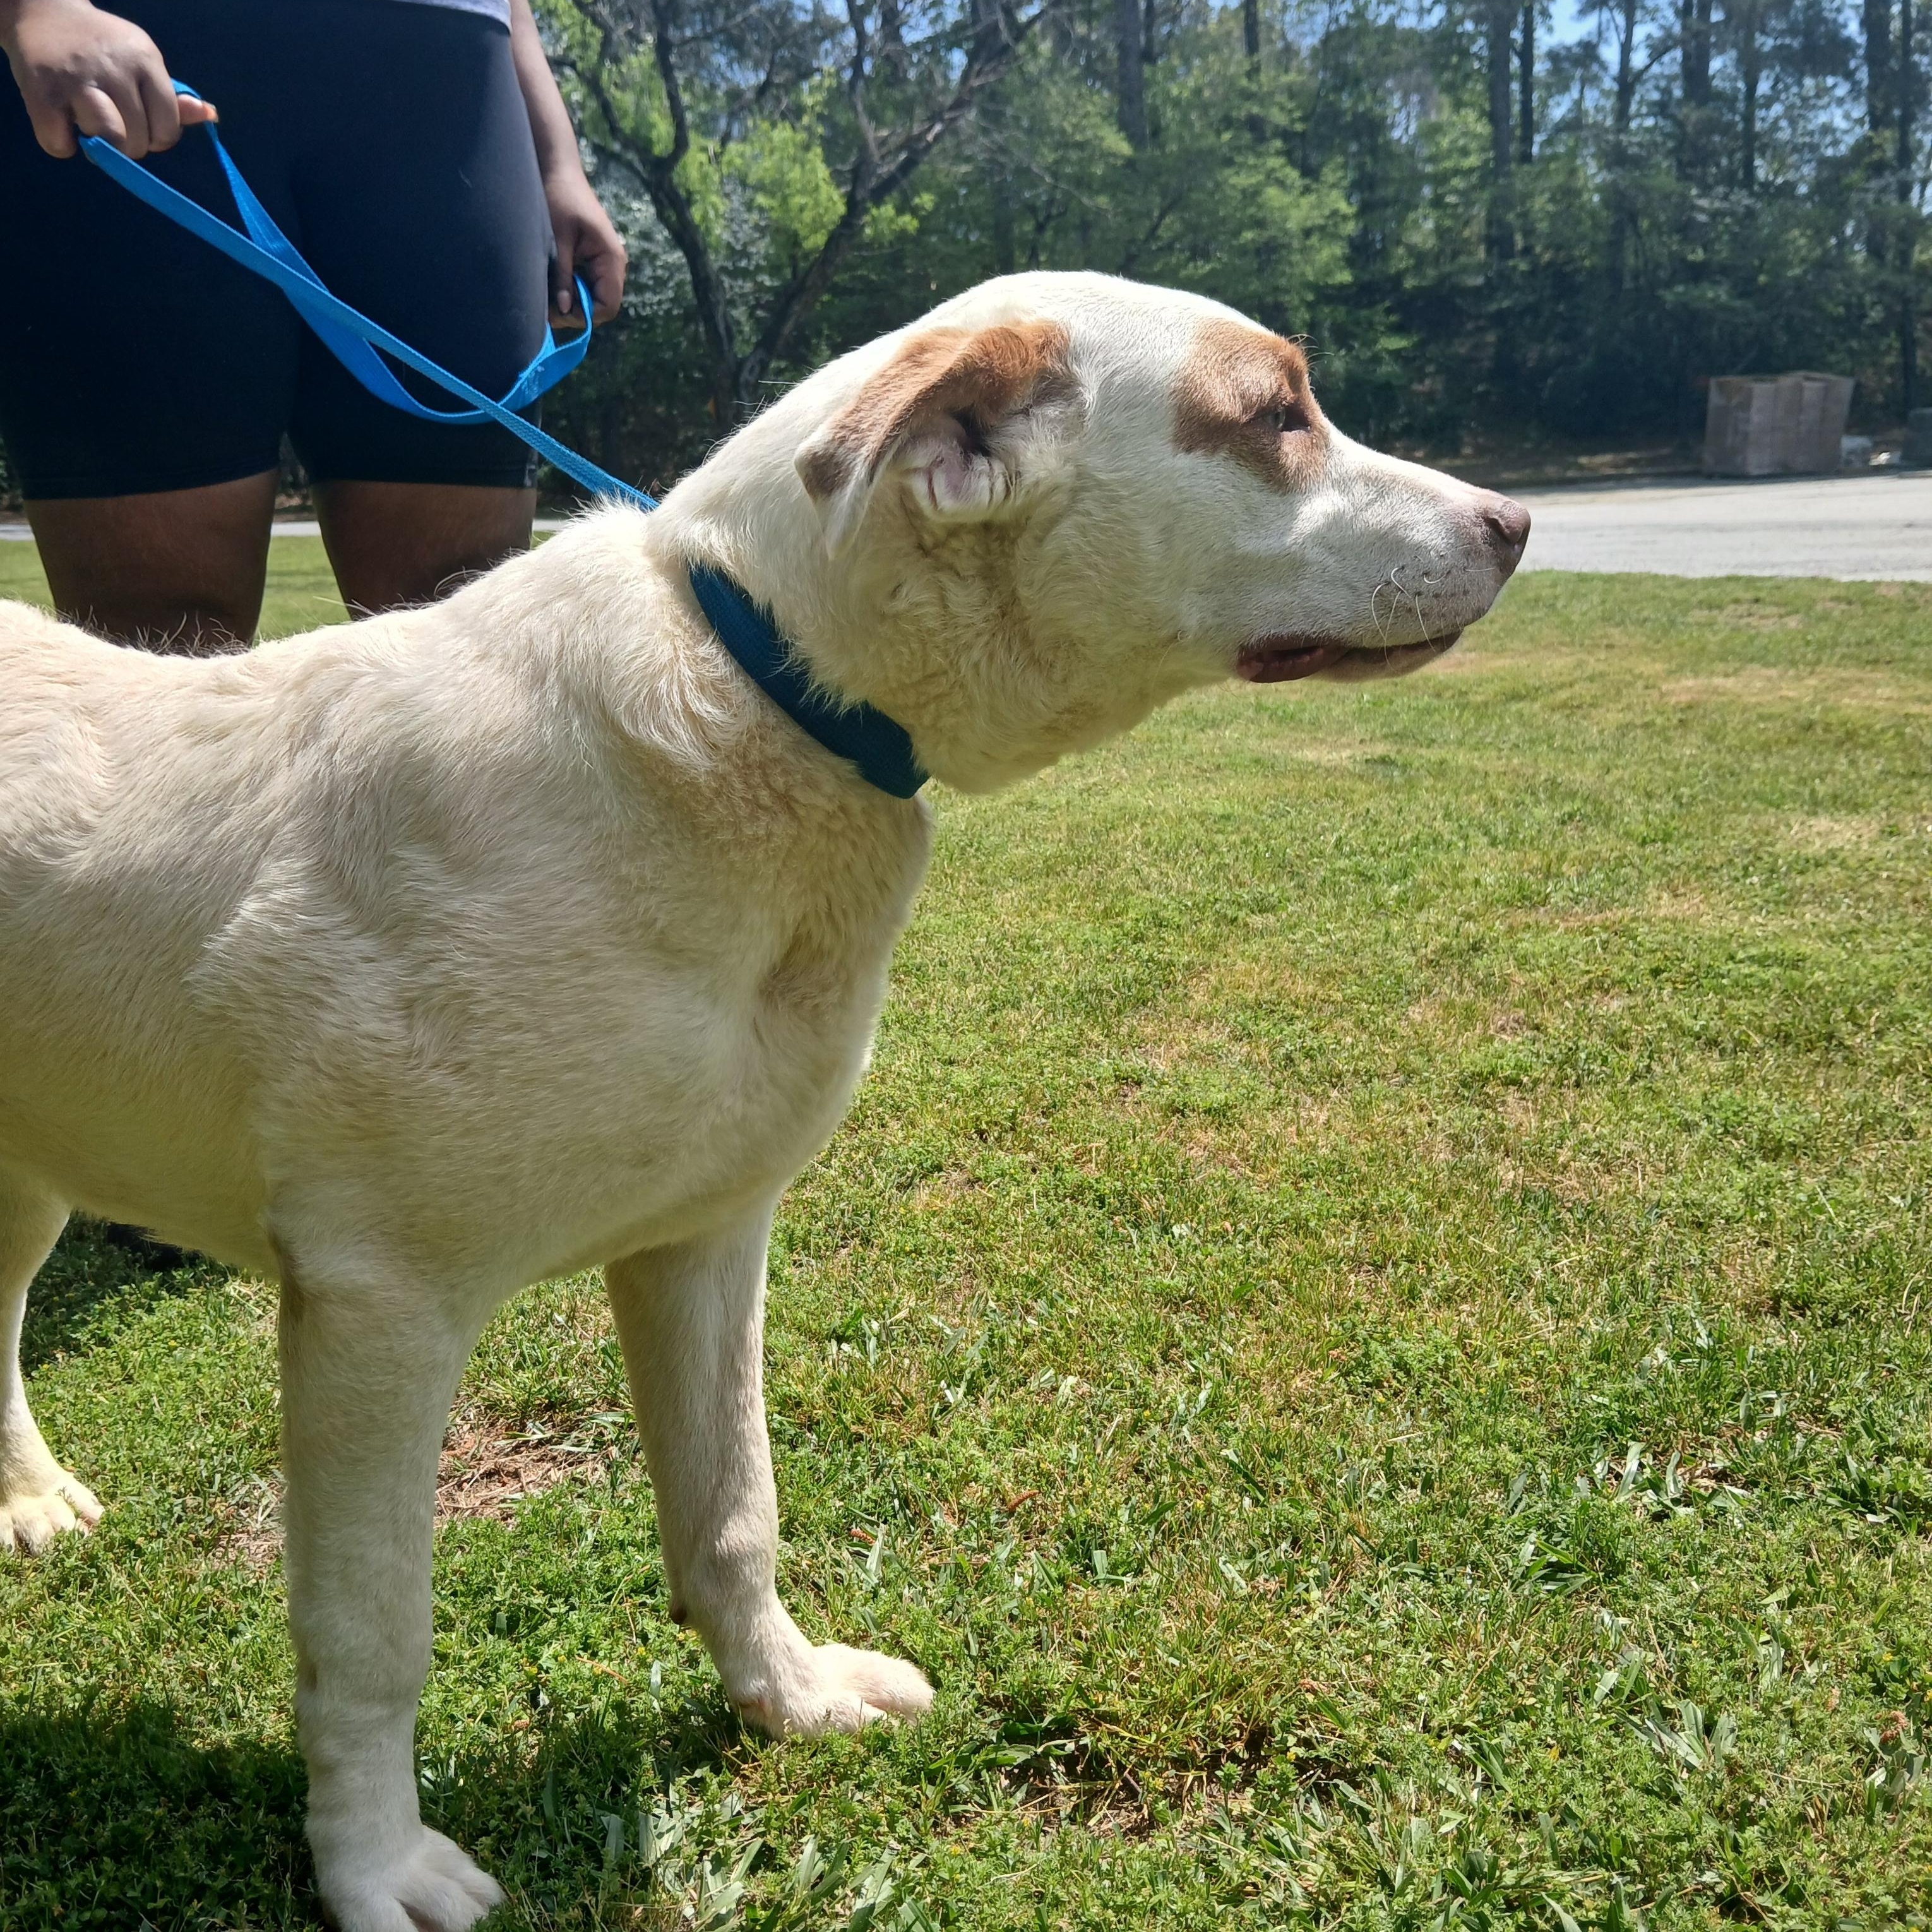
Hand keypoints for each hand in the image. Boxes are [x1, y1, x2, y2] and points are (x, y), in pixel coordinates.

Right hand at [1, 0, 214, 158]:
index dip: (155, 136)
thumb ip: (173, 98)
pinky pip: (60, 145)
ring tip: (86, 122)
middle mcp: (113, 67)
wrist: (42, 11)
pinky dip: (61, 144)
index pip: (167, 128)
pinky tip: (60, 121)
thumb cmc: (102, 49)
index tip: (139, 122)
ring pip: (107, 142)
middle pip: (137, 142)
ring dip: (98, 145)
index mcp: (144, 59)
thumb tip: (210, 115)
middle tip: (109, 119)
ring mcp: (76, 79)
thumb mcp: (142, 64)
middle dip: (126, 143)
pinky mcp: (40, 91)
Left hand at [543, 165, 625, 326]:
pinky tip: (553, 280)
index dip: (583, 315)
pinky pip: (586, 286)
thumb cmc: (559, 198)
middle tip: (546, 302)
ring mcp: (604, 264)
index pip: (606, 307)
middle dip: (574, 309)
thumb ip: (562, 276)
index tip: (557, 308)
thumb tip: (564, 310)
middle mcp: (613, 265)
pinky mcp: (593, 260)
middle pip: (600, 306)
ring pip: (592, 298)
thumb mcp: (557, 240)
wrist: (558, 170)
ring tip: (548, 290)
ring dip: (570, 300)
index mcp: (611, 260)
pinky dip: (569, 289)